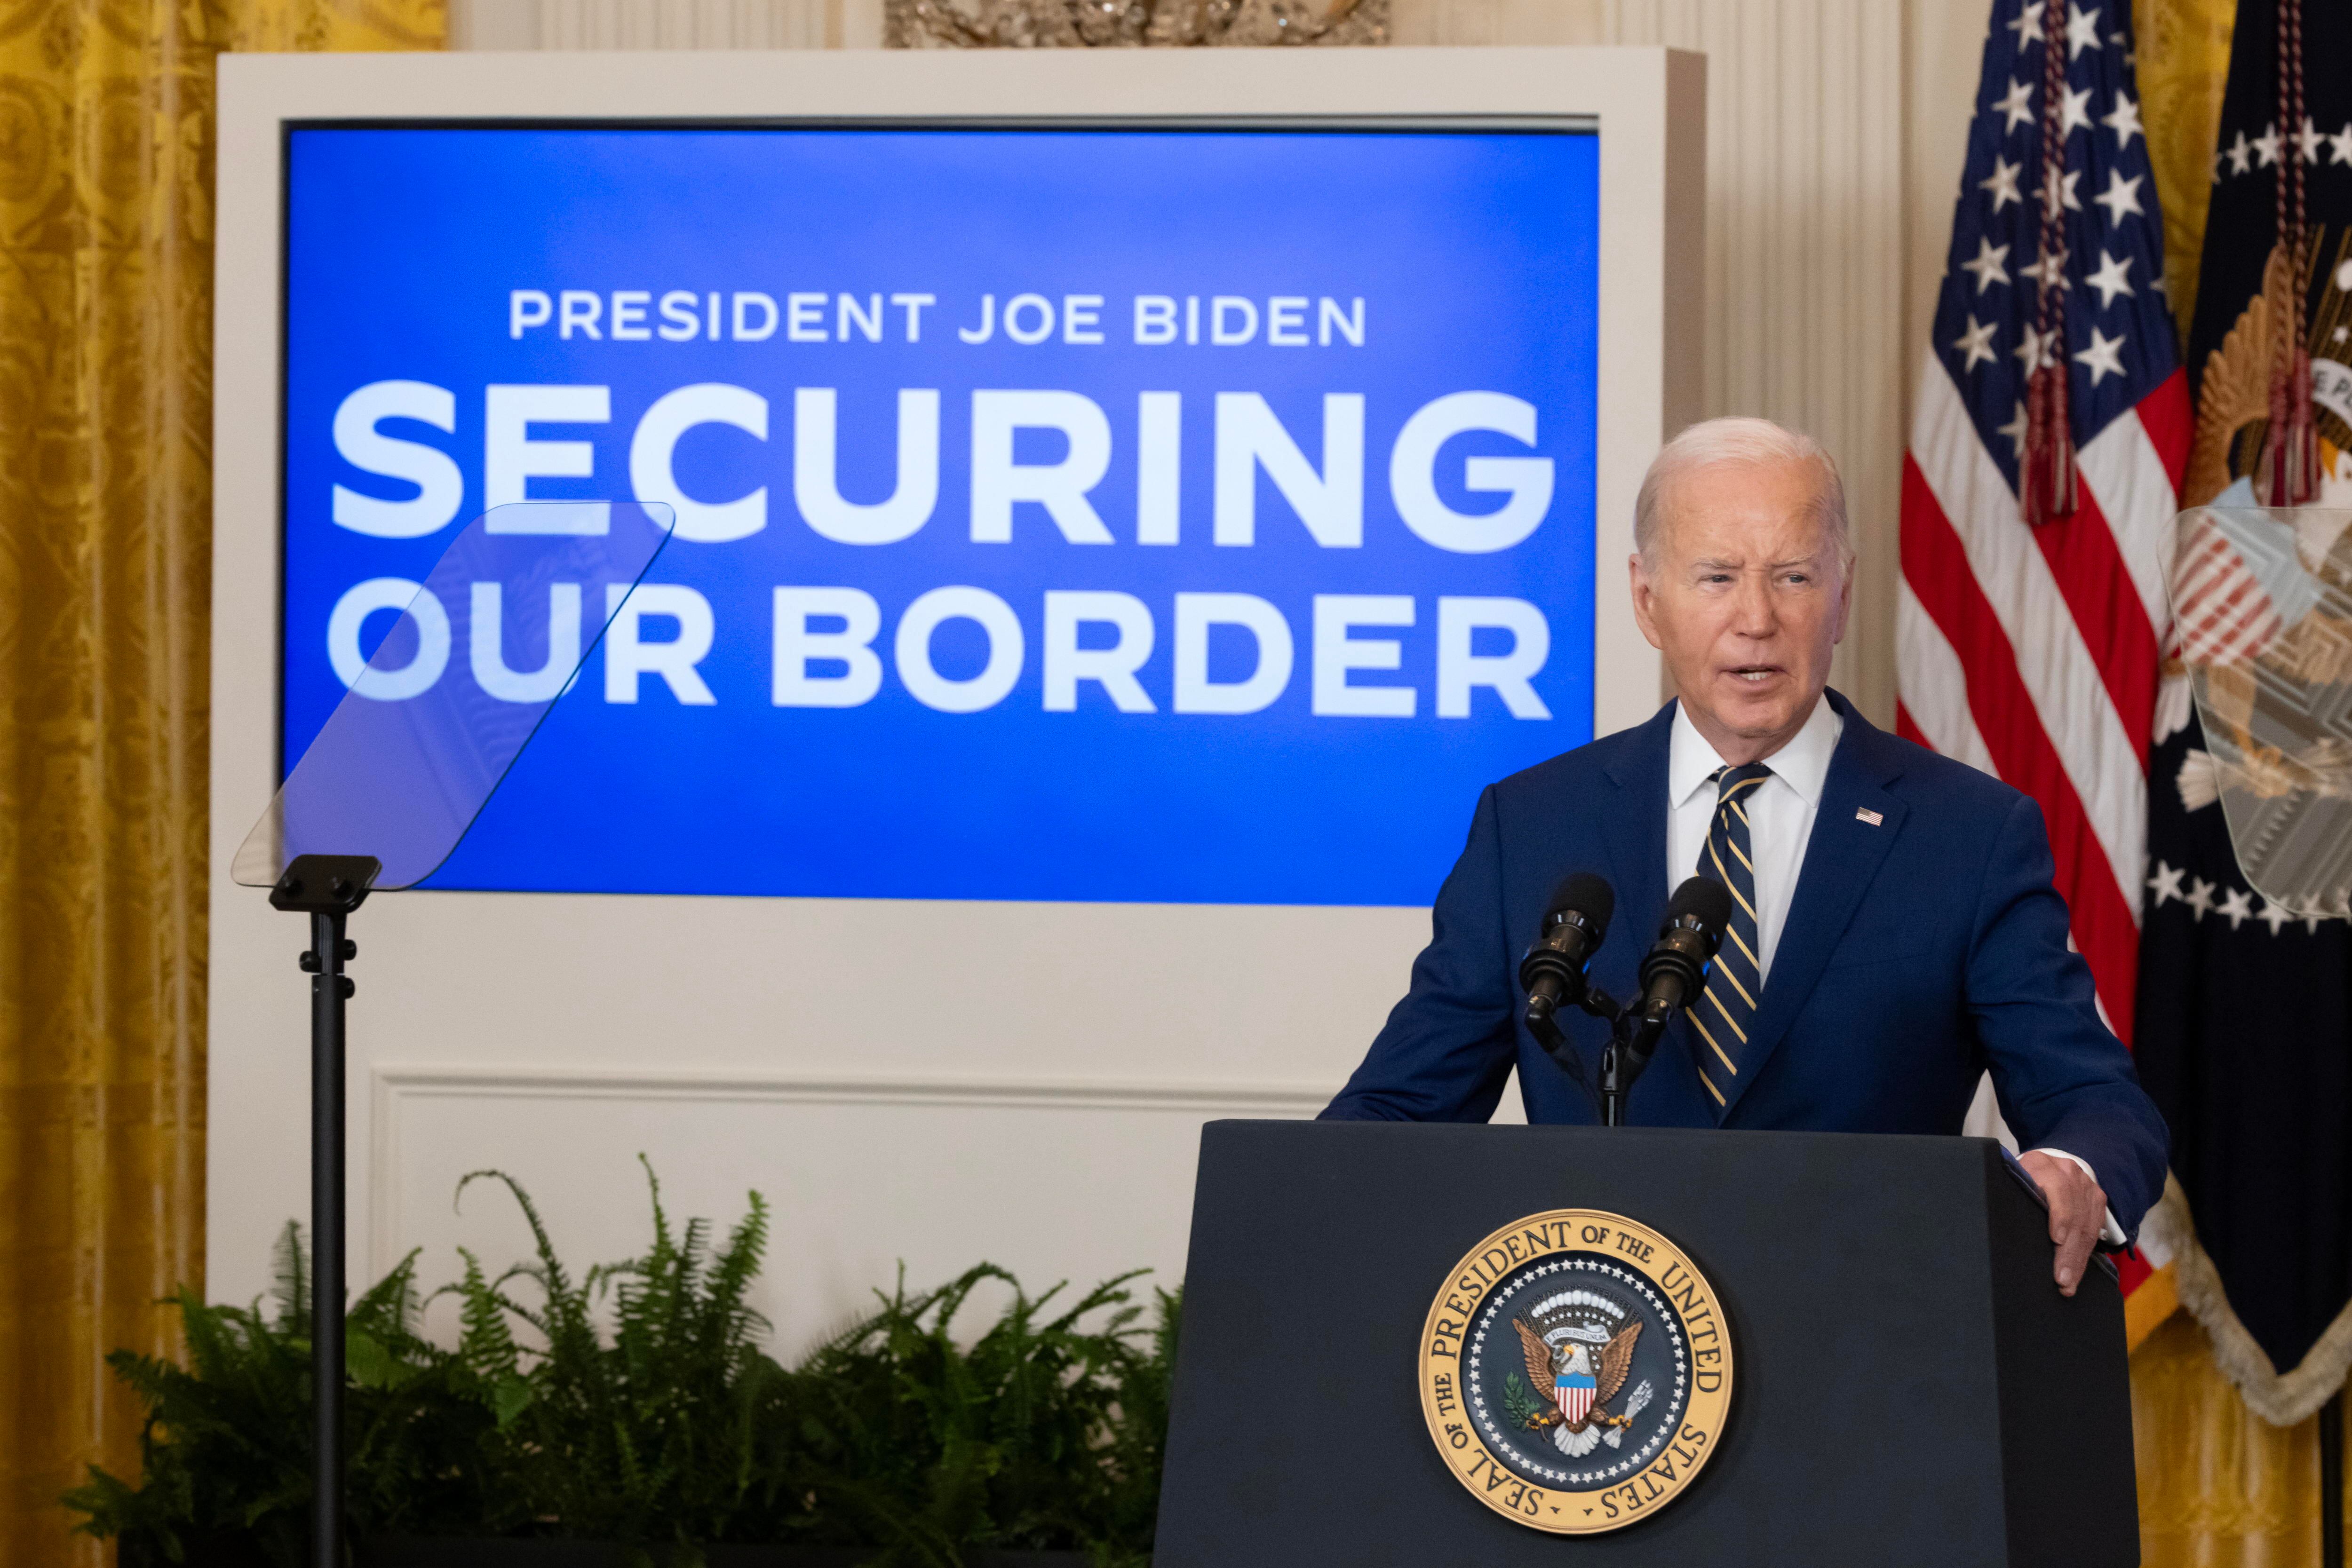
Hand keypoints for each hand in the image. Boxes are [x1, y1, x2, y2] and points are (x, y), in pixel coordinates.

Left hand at [2016, 1151, 2105, 1297]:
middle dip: (2067, 1252)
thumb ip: (2012, 1196)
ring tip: (2068, 1283)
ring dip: (2077, 1259)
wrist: (2047, 1165)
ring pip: (2086, 1227)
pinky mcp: (2097, 1199)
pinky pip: (2094, 1230)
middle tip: (2061, 1279)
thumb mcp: (2010, 1180)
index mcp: (2041, 1164)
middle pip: (2074, 1215)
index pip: (2057, 1189)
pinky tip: (2077, 1272)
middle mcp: (2068, 1172)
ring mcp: (2086, 1185)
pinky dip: (2085, 1254)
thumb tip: (1999, 1226)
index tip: (2056, 1239)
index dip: (2059, 1215)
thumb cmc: (2021, 1179)